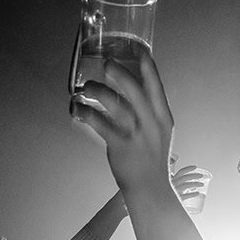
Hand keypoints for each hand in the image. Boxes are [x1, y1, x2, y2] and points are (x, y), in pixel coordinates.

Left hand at [70, 53, 172, 192]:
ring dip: (98, 91)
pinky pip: (99, 123)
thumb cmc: (152, 159)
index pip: (156, 87)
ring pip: (115, 104)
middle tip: (107, 63)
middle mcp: (151, 123)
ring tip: (87, 86)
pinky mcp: (119, 145)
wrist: (150, 188)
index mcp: (163, 118)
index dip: (149, 67)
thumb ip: (150, 114)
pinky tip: (76, 109)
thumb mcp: (160, 133)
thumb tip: (134, 92)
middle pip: (135, 90)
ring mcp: (135, 134)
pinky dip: (85, 113)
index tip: (141, 51)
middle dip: (120, 73)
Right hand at [171, 164, 205, 203]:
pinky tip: (197, 193)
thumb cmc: (169, 195)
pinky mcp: (176, 198)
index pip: (180, 172)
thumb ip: (182, 186)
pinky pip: (186, 195)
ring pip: (186, 185)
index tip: (195, 167)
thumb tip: (194, 186)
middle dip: (194, 175)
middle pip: (185, 177)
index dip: (188, 169)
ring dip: (195, 183)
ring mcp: (174, 191)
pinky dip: (192, 194)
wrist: (164, 205)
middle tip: (201, 176)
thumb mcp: (174, 188)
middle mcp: (173, 184)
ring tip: (202, 184)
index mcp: (172, 180)